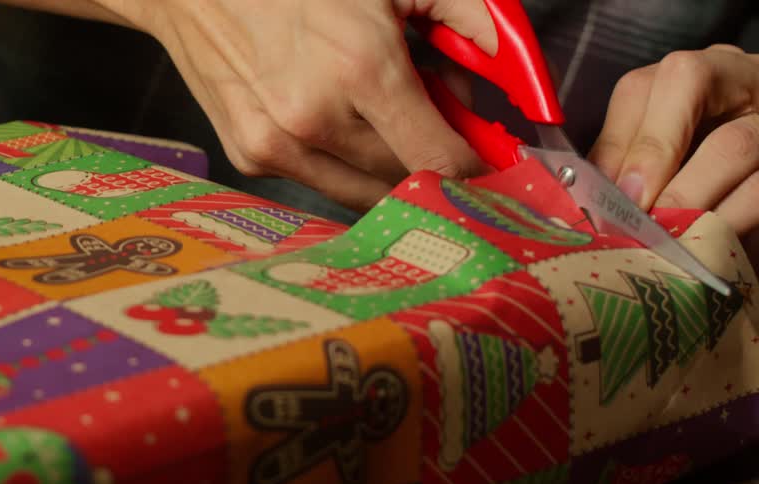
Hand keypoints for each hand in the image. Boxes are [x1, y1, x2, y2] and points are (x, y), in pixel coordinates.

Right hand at [116, 0, 494, 210]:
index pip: (440, 159)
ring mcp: (277, 144)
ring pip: (364, 192)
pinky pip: (319, 179)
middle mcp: (316, 117)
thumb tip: (507, 64)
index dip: (475, 171)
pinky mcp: (251, 156)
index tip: (490, 167)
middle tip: (443, 128)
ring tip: (388, 124)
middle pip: (406, 178)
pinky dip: (339, 161)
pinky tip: (333, 121)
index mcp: (361, 66)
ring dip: (389, 171)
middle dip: (434, 162)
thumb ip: (462, 13)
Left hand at [590, 46, 758, 337]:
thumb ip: (642, 177)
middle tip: (628, 212)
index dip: (612, 140)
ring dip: (686, 196)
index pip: (646, 84)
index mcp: (711, 79)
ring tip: (661, 237)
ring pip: (734, 141)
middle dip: (648, 150)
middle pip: (688, 79)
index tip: (592, 199)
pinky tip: (705, 247)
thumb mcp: (685, 178)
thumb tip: (581, 199)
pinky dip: (729, 221)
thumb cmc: (732, 209)